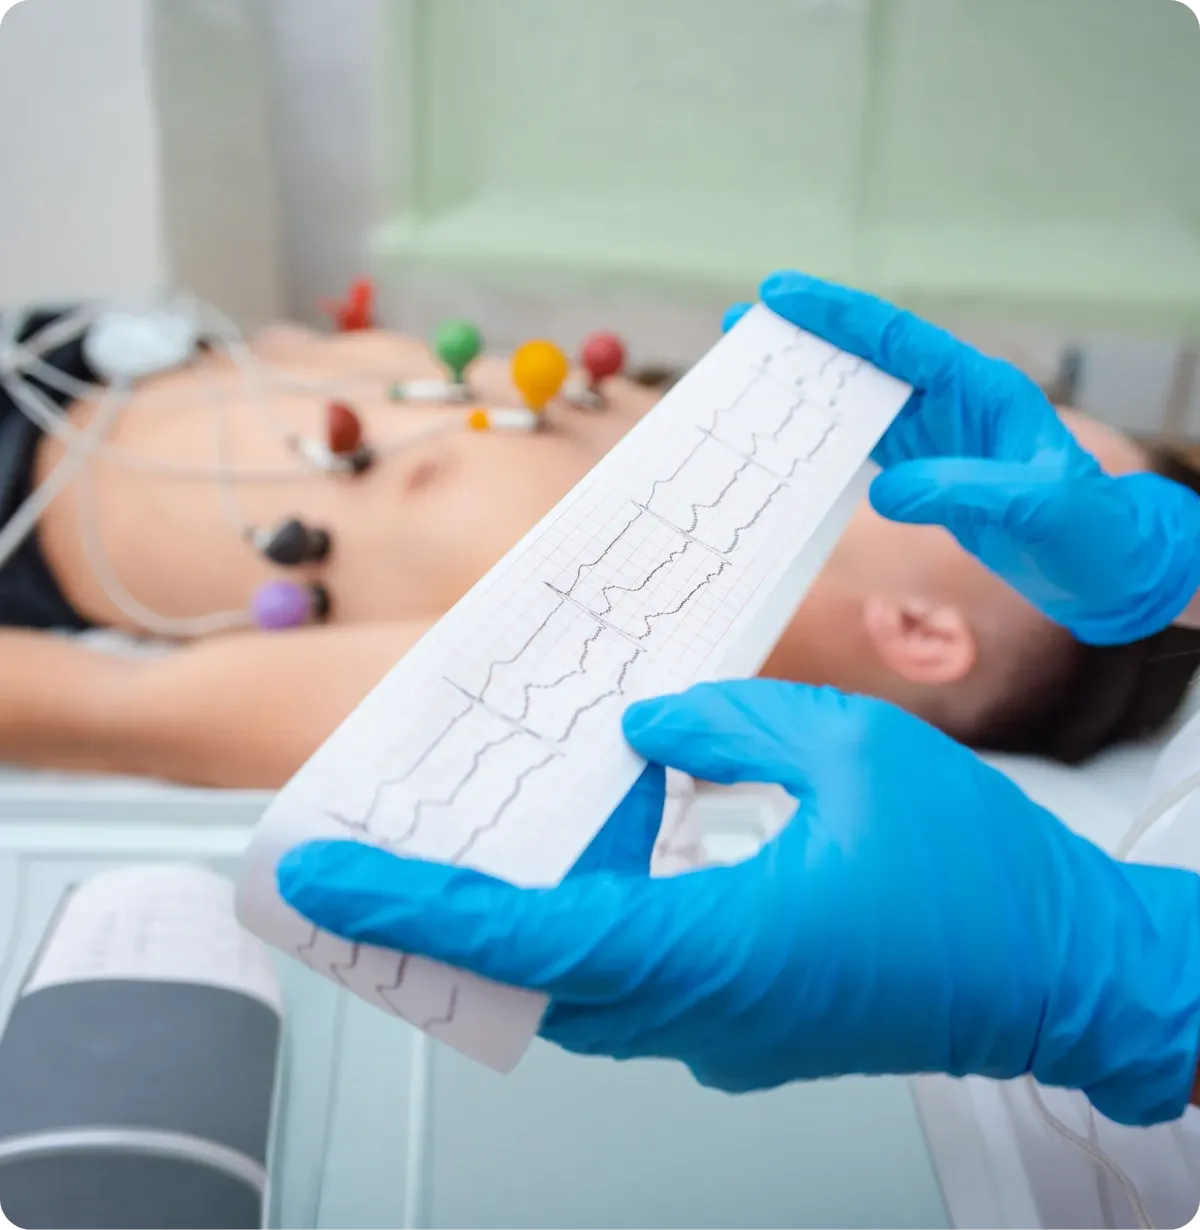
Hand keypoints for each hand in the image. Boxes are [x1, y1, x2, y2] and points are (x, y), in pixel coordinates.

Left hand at [277, 681, 1199, 1126]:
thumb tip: (648, 728)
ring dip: (519, 920)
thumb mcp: (850, 748)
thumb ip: (729, 723)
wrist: (1065, 971)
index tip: (326, 882)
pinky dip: (592, 922)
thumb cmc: (977, 873)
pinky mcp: (751, 1022)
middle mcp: (709, 1013)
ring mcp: (729, 1032)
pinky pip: (638, 980)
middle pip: (531, 978)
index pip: (528, 940)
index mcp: (723, 951)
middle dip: (442, 922)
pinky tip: (598, 848)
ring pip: (580, 986)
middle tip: (374, 856)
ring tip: (469, 840)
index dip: (415, 906)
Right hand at [726, 272, 1199, 645]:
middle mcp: (953, 402)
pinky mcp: (927, 468)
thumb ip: (963, 492)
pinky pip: (866, 440)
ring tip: (753, 375)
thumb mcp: (1034, 508)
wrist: (1105, 570)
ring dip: (809, 386)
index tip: (782, 295)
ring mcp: (938, 434)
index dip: (838, 316)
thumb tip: (887, 490)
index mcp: (980, 390)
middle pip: (868, 357)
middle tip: (744, 326)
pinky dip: (825, 435)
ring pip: (861, 396)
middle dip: (806, 339)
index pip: (899, 340)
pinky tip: (792, 436)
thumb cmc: (1085, 533)